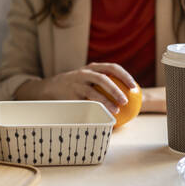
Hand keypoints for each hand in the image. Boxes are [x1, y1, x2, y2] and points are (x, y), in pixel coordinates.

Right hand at [14, 62, 137, 113]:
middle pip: (103, 78)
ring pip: (93, 92)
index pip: (112, 67)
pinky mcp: (69, 96)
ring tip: (116, 111)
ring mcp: (75, 84)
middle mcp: (83, 74)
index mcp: (91, 68)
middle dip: (116, 88)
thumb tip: (128, 95)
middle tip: (126, 100)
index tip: (134, 86)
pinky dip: (95, 111)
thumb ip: (104, 82)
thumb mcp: (88, 78)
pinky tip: (102, 118)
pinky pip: (84, 104)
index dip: (124, 76)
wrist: (50, 88)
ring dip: (106, 102)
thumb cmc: (76, 85)